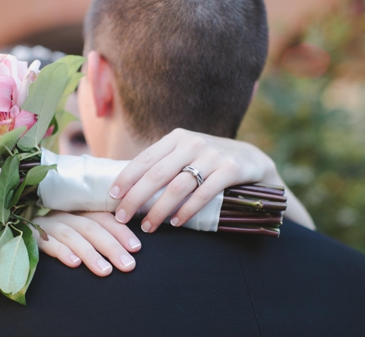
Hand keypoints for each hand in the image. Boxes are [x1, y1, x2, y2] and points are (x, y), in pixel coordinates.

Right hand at [33, 211, 140, 275]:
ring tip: (106, 271)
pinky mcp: (29, 237)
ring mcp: (46, 225)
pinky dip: (62, 252)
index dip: (121, 232)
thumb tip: (129, 249)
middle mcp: (63, 215)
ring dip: (91, 253)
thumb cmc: (55, 242)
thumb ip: (97, 236)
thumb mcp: (77, 234)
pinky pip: (47, 243)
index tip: (136, 248)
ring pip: (72, 235)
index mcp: (78, 212)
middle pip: (91, 227)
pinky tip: (74, 264)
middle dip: (112, 247)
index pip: (103, 218)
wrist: (13, 243)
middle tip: (128, 265)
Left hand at [110, 128, 280, 232]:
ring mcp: (212, 156)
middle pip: (157, 174)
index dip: (126, 177)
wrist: (252, 159)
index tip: (112, 196)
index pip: (145, 158)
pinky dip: (187, 210)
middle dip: (136, 198)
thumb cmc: (209, 160)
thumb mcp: (186, 153)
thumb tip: (127, 185)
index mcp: (177, 137)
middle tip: (122, 217)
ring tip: (149, 226)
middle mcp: (193, 143)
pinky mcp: (230, 169)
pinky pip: (204, 193)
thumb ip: (163, 163)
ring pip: (178, 186)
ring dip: (159, 209)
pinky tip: (176, 222)